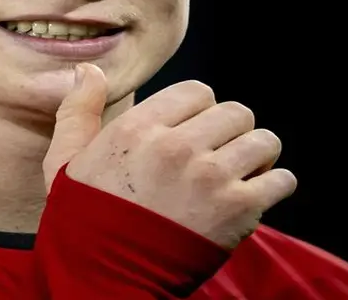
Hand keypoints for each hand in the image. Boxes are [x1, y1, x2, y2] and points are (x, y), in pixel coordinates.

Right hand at [41, 64, 296, 249]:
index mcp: (138, 128)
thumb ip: (79, 110)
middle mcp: (177, 146)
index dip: (199, 110)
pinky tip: (254, 196)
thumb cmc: (84, 217)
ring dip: (256, 156)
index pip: (197, 91)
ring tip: (240, 173)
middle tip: (218, 154)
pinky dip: (274, 186)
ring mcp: (212, 178)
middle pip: (236, 112)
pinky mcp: (239, 210)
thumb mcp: (65, 159)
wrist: (105, 277)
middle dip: (230, 131)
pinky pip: (282, 180)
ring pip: (263, 141)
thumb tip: (90, 70)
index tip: (193, 131)